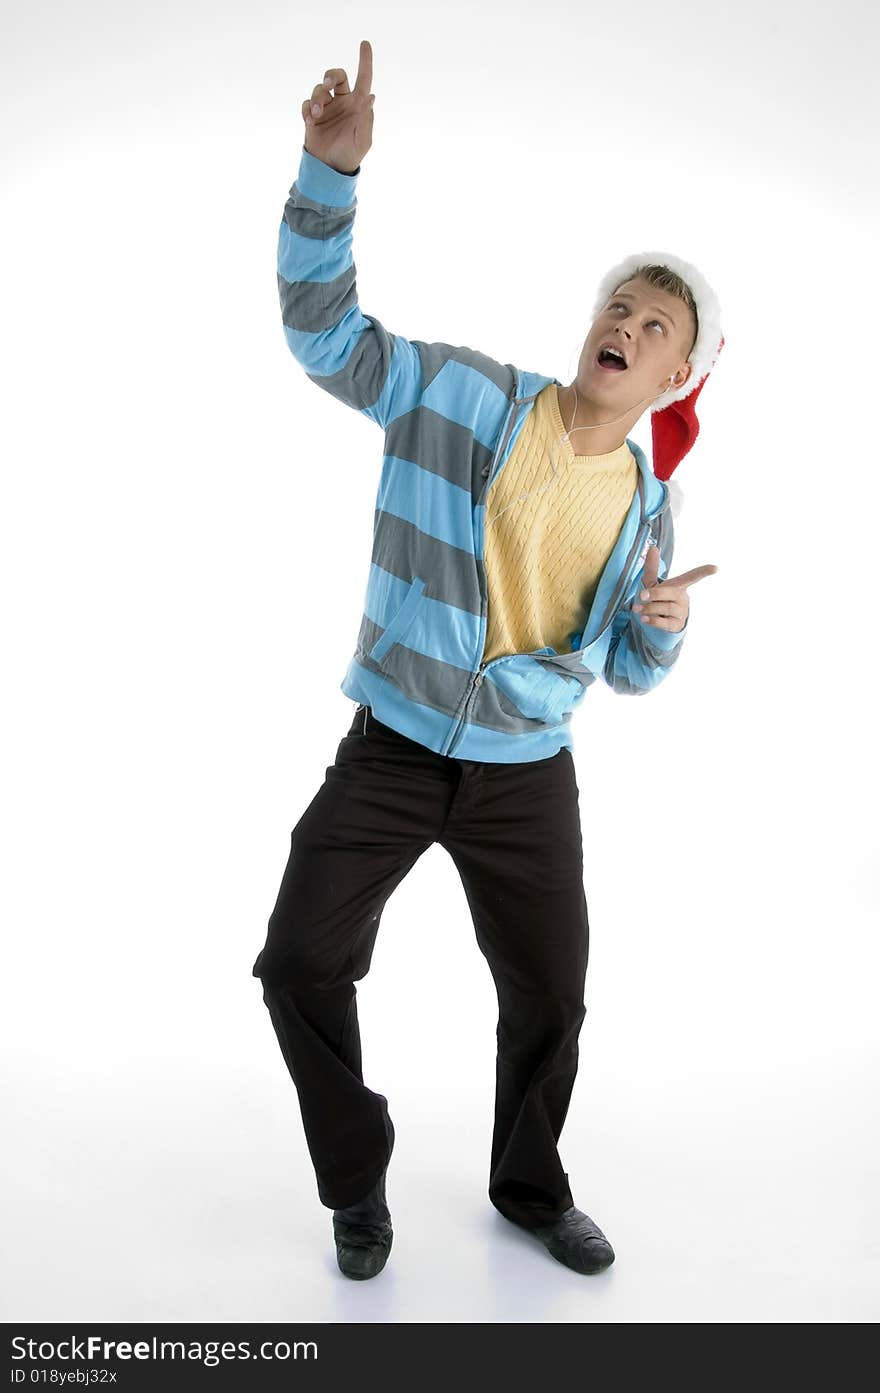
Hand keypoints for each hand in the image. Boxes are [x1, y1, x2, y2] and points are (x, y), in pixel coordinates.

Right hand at [301, 39, 374, 174]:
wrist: (330, 169)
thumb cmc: (351, 154)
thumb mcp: (363, 140)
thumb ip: (366, 118)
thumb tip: (371, 96)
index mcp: (358, 105)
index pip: (363, 78)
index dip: (365, 61)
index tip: (365, 43)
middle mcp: (342, 102)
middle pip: (336, 76)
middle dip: (330, 75)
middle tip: (327, 83)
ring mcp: (327, 108)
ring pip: (319, 89)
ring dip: (316, 98)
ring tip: (316, 115)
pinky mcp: (312, 116)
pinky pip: (307, 103)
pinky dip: (307, 109)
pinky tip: (310, 121)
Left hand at [630, 545, 717, 632]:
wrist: (660, 622)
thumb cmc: (659, 599)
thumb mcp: (654, 582)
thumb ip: (652, 567)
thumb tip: (652, 547)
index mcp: (679, 586)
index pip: (693, 577)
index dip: (704, 572)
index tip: (716, 568)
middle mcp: (683, 598)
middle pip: (671, 593)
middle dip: (655, 594)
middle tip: (641, 595)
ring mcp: (681, 613)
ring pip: (666, 609)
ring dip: (649, 608)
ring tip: (637, 609)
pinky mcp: (675, 626)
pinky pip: (664, 623)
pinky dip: (652, 621)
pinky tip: (644, 618)